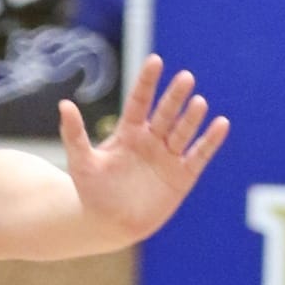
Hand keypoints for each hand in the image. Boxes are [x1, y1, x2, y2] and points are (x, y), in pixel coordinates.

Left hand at [60, 57, 228, 245]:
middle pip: (165, 113)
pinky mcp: (182, 175)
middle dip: (175, 96)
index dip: (147, 82)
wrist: (108, 224)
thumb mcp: (81, 162)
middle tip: (185, 77)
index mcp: (129, 132)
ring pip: (182, 132)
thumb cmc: (92, 191)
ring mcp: (168, 156)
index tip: (155, 60)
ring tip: (199, 102)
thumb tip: (63, 104)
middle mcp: (151, 139)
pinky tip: (221, 124)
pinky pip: (198, 155)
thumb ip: (74, 134)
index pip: (140, 101)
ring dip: (191, 117)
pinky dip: (209, 141)